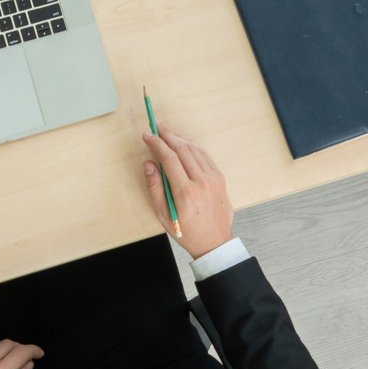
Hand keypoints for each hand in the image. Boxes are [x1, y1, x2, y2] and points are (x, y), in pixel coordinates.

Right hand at [140, 127, 233, 256]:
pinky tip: (184, 144)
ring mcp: (213, 179)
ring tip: (168, 133)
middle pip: (183, 149)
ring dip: (181, 139)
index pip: (169, 158)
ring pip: (195, 150)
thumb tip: (149, 163)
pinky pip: (205, 157)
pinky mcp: (220, 178)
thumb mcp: (163, 215)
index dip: (157, 144)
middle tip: (157, 126)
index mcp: (185, 192)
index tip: (148, 135)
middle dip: (168, 135)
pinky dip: (193, 147)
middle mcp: (201, 182)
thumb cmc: (186, 231)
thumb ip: (155, 187)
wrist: (214, 242)